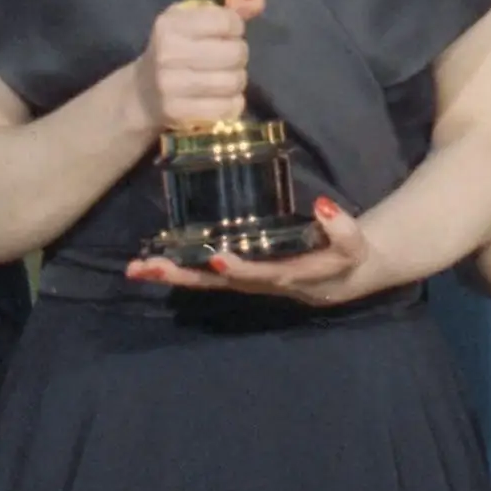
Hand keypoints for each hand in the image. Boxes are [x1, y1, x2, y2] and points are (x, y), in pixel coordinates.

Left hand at [124, 196, 384, 306]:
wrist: (346, 276)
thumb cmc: (348, 256)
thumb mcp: (354, 245)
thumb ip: (343, 229)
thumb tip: (323, 205)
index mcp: (288, 277)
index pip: (260, 275)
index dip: (240, 269)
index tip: (217, 257)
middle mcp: (259, 284)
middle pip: (217, 284)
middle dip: (183, 276)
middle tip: (148, 268)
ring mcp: (246, 280)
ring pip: (205, 281)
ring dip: (172, 274)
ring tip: (136, 268)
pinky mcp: (239, 273)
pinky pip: (205, 274)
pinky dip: (179, 268)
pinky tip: (152, 262)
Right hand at [133, 0, 263, 132]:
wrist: (143, 93)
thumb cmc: (173, 49)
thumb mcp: (191, 21)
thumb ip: (226, 9)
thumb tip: (259, 2)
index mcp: (171, 25)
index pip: (226, 21)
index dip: (236, 26)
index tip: (230, 32)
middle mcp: (169, 54)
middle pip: (234, 53)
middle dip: (239, 54)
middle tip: (230, 57)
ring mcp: (172, 86)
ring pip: (233, 81)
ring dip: (238, 79)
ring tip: (227, 76)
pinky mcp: (179, 112)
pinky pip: (227, 108)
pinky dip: (232, 103)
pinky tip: (222, 97)